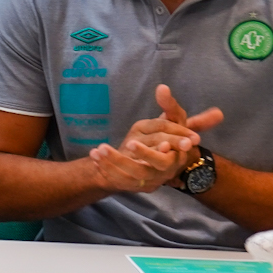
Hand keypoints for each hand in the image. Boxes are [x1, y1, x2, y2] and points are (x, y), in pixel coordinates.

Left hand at [88, 83, 223, 193]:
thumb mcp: (175, 118)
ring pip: (131, 176)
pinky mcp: (137, 184)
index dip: (149, 153)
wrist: (166, 156)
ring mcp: (151, 179)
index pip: (166, 158)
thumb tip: (162, 87)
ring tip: (97, 150)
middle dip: (131, 158)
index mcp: (177, 156)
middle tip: (115, 145)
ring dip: (113, 164)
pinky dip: (107, 170)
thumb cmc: (172, 134)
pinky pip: (120, 181)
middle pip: (147, 170)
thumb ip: (169, 105)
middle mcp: (165, 171)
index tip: (133, 143)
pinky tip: (95, 158)